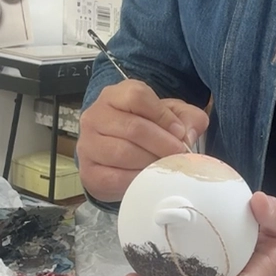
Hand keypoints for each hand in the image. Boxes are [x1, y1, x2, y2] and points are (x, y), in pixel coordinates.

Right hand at [77, 79, 208, 202]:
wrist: (120, 155)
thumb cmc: (148, 128)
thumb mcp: (171, 115)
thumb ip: (188, 118)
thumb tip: (188, 135)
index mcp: (115, 95)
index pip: (137, 97)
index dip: (163, 116)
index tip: (180, 132)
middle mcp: (96, 115)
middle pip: (133, 127)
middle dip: (162, 143)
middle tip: (178, 154)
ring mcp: (87, 143)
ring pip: (122, 153)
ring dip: (151, 162)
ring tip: (165, 166)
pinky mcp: (88, 171)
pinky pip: (114, 177)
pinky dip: (137, 180)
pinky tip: (149, 178)